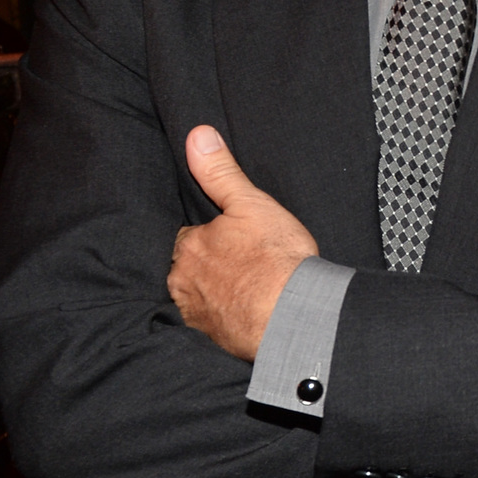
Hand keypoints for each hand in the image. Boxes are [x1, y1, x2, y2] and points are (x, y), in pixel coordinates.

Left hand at [167, 126, 318, 360]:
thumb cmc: (277, 260)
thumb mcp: (252, 204)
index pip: (188, 237)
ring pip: (196, 297)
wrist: (294, 316)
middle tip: (239, 266)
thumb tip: (197, 136)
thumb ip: (221, 172)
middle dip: (207, 267)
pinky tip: (245, 315)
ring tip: (243, 291)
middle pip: (187, 268)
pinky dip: (223, 320)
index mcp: (189, 246)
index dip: (208, 236)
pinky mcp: (210, 340)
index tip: (228, 239)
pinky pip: (210, 325)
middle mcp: (182, 281)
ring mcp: (194, 314)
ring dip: (213, 294)